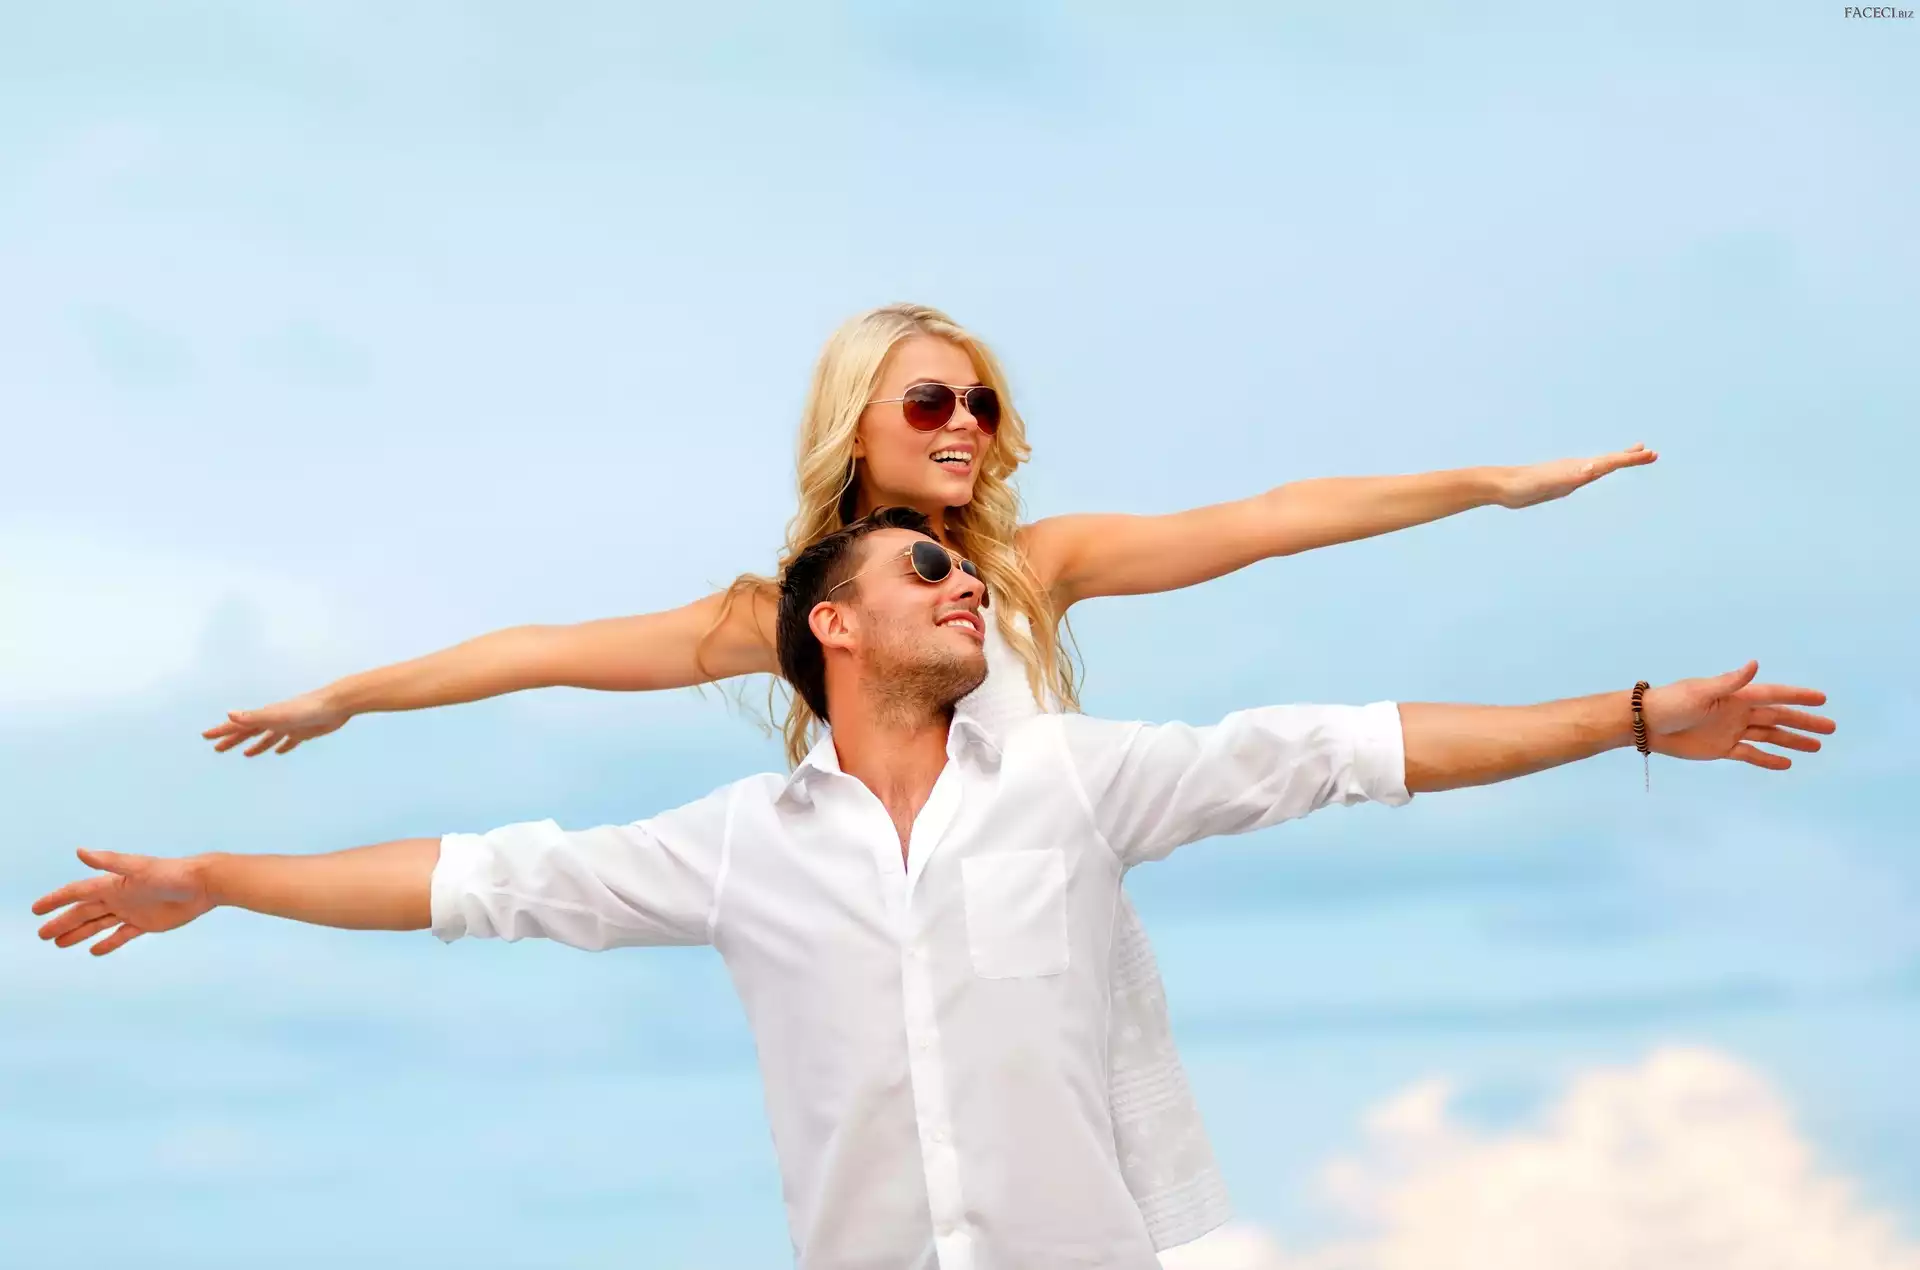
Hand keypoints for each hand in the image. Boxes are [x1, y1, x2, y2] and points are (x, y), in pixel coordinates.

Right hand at [31, 849, 216, 955]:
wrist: (203, 885)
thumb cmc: (173, 873)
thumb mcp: (139, 868)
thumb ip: (110, 861)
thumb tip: (80, 851)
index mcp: (113, 884)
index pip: (77, 892)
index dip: (56, 900)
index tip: (37, 909)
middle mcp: (119, 897)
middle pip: (84, 912)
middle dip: (62, 922)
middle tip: (42, 934)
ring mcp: (132, 911)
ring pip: (98, 924)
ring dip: (79, 933)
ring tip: (59, 943)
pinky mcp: (147, 923)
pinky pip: (122, 935)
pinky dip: (108, 943)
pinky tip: (94, 950)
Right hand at [201, 689, 349, 756]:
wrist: (336, 704)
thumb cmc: (307, 709)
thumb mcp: (277, 715)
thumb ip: (254, 716)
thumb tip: (229, 714)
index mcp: (265, 717)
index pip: (238, 726)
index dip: (222, 731)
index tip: (205, 736)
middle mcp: (274, 721)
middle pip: (249, 732)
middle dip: (233, 740)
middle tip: (217, 749)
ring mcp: (289, 726)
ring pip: (268, 738)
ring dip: (256, 745)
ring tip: (247, 754)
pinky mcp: (305, 731)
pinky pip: (289, 741)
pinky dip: (282, 746)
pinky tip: (280, 751)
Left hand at [1495, 443, 1657, 508]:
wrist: (1501, 486)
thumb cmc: (1522, 486)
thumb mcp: (1547, 482)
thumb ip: (1569, 476)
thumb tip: (1592, 468)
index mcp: (1576, 468)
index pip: (1610, 462)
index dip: (1630, 459)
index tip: (1651, 454)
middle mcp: (1575, 468)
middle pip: (1608, 460)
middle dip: (1630, 458)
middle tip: (1652, 453)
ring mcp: (1568, 474)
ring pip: (1599, 466)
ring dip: (1617, 461)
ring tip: (1632, 456)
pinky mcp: (1560, 482)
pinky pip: (1587, 474)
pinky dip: (1598, 470)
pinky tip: (1597, 471)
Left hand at [1642, 662, 1833, 769]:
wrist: (1646, 724)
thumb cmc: (1671, 703)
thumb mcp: (1700, 692)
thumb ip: (1730, 682)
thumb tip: (1755, 664)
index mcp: (1735, 696)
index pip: (1774, 694)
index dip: (1798, 697)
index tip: (1822, 698)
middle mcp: (1737, 712)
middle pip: (1778, 717)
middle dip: (1804, 722)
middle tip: (1831, 727)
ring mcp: (1730, 730)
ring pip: (1769, 736)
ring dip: (1792, 741)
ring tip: (1817, 746)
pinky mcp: (1720, 748)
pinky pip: (1750, 754)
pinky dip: (1768, 759)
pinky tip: (1787, 763)